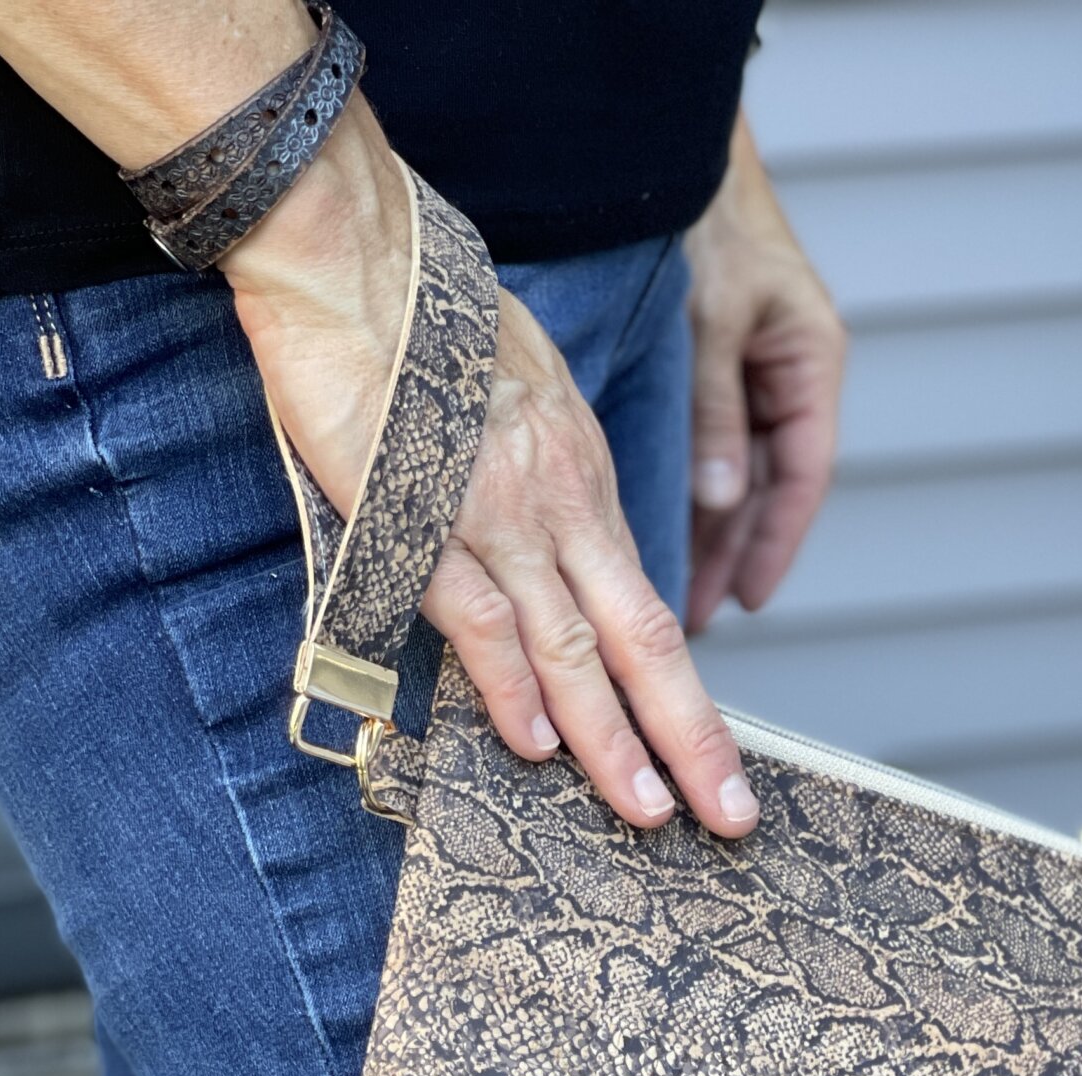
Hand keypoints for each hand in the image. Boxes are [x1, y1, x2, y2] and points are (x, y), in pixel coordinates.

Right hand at [226, 101, 758, 836]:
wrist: (350, 255)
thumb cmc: (423, 323)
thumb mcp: (518, 399)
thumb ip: (543, 476)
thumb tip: (556, 539)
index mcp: (584, 480)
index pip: (646, 606)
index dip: (681, 692)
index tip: (711, 755)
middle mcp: (560, 507)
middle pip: (644, 641)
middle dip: (691, 737)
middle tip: (731, 814)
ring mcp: (495, 518)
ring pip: (572, 650)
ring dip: (612, 741)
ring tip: (650, 813)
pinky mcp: (423, 521)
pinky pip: (477, 620)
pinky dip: (508, 686)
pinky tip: (533, 747)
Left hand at [683, 116, 846, 637]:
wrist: (673, 156)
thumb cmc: (709, 222)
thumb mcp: (714, 323)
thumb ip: (716, 414)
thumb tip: (721, 503)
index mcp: (812, 364)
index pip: (802, 477)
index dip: (776, 543)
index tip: (747, 598)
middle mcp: (790, 376)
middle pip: (767, 488)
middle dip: (733, 554)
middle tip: (698, 617)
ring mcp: (755, 374)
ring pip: (736, 473)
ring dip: (710, 533)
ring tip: (677, 591)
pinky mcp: (718, 368)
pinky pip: (711, 445)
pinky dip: (693, 489)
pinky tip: (668, 528)